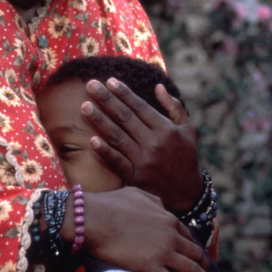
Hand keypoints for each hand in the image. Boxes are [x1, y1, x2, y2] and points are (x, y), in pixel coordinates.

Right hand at [64, 187, 216, 271]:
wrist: (94, 218)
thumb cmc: (111, 204)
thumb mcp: (138, 194)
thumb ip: (154, 201)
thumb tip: (161, 207)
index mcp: (168, 218)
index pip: (188, 235)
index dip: (195, 246)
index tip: (198, 256)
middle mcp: (171, 235)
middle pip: (195, 253)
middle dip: (204, 265)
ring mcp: (163, 252)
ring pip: (192, 269)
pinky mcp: (151, 267)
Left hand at [81, 79, 203, 212]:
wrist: (185, 191)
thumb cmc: (185, 154)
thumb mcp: (187, 128)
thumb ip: (173, 106)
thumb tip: (158, 86)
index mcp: (165, 129)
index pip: (139, 106)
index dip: (124, 93)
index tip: (109, 80)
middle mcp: (154, 143)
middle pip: (125, 117)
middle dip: (106, 99)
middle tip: (91, 85)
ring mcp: (143, 160)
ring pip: (117, 136)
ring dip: (99, 120)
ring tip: (85, 106)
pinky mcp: (135, 177)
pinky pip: (117, 162)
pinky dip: (104, 151)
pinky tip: (91, 139)